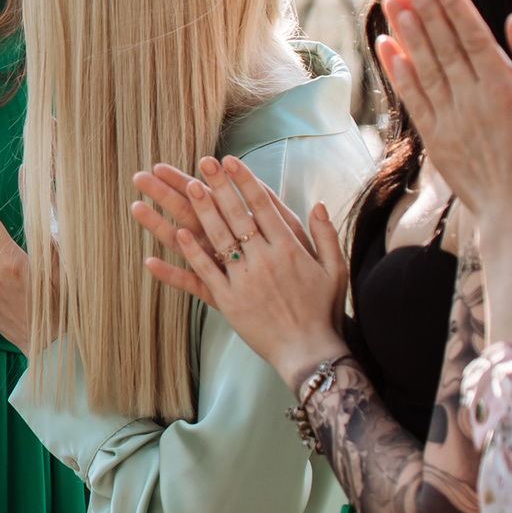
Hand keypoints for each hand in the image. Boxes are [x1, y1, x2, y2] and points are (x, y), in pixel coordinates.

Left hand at [136, 155, 348, 389]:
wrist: (310, 351)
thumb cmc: (324, 309)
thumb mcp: (334, 270)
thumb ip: (325, 235)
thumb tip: (317, 204)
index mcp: (290, 249)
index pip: (262, 207)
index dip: (244, 182)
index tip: (229, 160)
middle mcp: (265, 261)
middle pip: (236, 216)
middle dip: (219, 186)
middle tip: (202, 161)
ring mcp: (245, 280)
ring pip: (218, 239)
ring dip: (200, 211)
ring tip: (185, 187)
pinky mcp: (229, 301)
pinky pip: (205, 273)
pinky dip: (190, 254)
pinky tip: (177, 234)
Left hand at [376, 0, 511, 235]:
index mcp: (502, 90)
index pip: (472, 35)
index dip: (452, 2)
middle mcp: (470, 99)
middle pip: (441, 42)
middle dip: (421, 2)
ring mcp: (448, 117)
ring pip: (422, 64)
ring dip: (404, 29)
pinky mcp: (434, 135)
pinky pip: (412, 95)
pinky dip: (397, 68)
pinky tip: (384, 44)